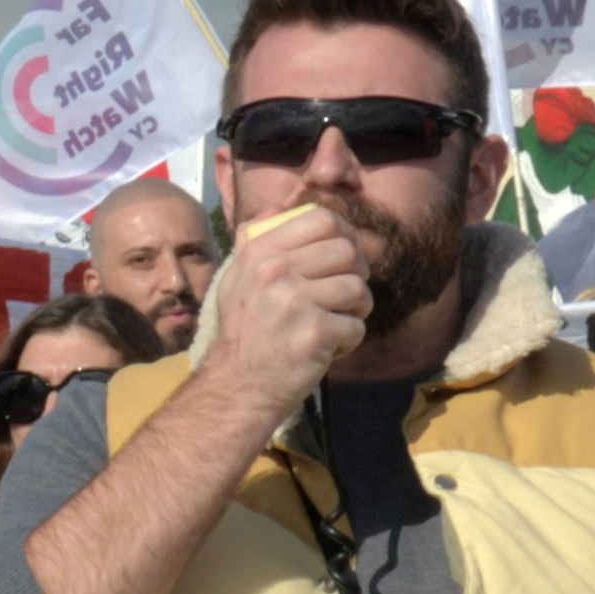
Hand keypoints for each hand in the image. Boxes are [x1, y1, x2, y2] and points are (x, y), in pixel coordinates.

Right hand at [193, 202, 376, 429]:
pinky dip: (349, 341)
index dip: (345, 236)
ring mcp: (295, 301)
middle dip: (356, 275)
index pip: (323, 219)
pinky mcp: (315, 333)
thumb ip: (254, 240)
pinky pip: (356, 326)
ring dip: (356, 310)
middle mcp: (275, 271)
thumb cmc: (243, 333)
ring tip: (336, 323)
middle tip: (344, 296)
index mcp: (259, 251)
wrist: (237, 387)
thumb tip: (279, 207)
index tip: (343, 259)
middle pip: (348, 252)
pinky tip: (328, 349)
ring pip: (358, 289)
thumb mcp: (236, 278)